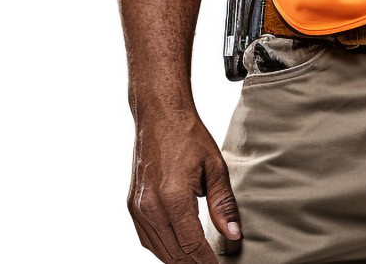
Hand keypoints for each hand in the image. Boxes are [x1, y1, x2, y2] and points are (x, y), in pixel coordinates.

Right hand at [127, 108, 241, 262]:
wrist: (160, 115)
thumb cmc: (188, 135)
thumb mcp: (215, 167)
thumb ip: (223, 204)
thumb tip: (232, 234)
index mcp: (173, 197)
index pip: (192, 246)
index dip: (206, 262)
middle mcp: (150, 207)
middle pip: (174, 254)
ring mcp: (137, 208)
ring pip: (158, 250)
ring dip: (178, 259)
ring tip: (198, 260)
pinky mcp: (132, 205)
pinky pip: (146, 238)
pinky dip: (162, 248)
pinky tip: (177, 249)